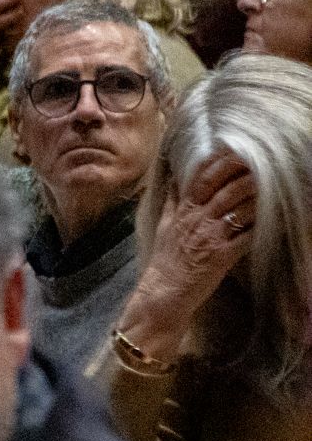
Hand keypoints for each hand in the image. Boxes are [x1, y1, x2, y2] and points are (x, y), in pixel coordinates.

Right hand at [118, 150, 257, 358]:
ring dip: (259, 195)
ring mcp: (211, 236)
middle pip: (227, 189)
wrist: (164, 292)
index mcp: (184, 210)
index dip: (220, 162)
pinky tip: (275, 218)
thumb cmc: (165, 260)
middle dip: (247, 173)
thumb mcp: (164, 225)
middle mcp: (198, 220)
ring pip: (240, 208)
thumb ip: (173, 201)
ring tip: (275, 184)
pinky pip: (248, 236)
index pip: (202, 178)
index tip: (234, 148)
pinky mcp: (223, 255)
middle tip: (264, 161)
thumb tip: (175, 179)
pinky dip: (262, 226)